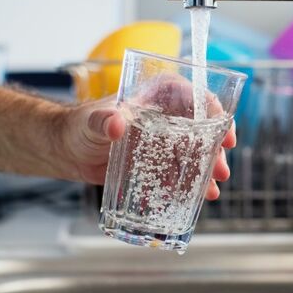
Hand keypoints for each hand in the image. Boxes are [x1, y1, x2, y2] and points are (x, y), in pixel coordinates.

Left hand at [58, 96, 235, 199]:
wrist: (67, 151)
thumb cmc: (78, 126)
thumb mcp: (90, 121)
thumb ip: (102, 120)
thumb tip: (116, 123)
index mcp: (159, 95)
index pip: (197, 98)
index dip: (216, 116)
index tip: (225, 137)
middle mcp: (169, 115)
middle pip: (203, 129)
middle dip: (216, 152)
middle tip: (221, 172)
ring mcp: (166, 140)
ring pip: (197, 153)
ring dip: (207, 172)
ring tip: (211, 191)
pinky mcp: (160, 162)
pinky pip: (182, 172)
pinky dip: (191, 185)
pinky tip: (197, 198)